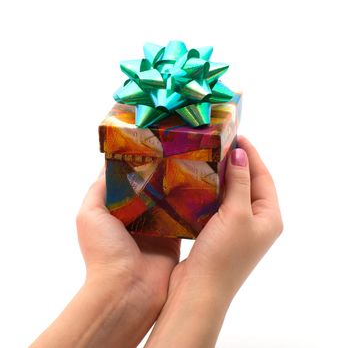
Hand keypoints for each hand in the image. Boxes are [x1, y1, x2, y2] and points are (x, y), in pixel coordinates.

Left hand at [31, 167, 180, 347]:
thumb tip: (111, 164)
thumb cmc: (104, 251)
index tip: (150, 147)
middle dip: (158, 174)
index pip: (127, 183)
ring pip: (167, 201)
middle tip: (174, 153)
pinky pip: (182, 217)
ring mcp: (156, 228)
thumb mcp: (90, 215)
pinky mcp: (173, 238)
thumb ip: (99, 189)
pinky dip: (187, 205)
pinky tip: (198, 188)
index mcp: (116, 211)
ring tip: (188, 165)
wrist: (128, 289)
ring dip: (174, 187)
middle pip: (149, 190)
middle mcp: (136, 218)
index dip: (136, 167)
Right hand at [145, 136, 282, 347]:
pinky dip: (215, 191)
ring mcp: (240, 228)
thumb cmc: (223, 254)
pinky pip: (222, 205)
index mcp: (269, 217)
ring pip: (235, 194)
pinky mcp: (222, 232)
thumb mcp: (236, 214)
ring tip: (212, 157)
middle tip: (222, 143)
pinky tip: (203, 180)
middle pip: (250, 184)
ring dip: (225, 177)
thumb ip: (240, 182)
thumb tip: (241, 154)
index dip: (251, 155)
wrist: (200, 290)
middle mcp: (257, 222)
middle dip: (238, 164)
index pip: (264, 177)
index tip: (238, 135)